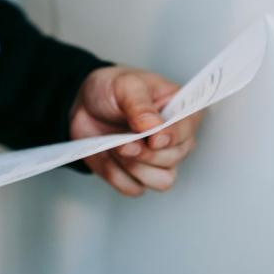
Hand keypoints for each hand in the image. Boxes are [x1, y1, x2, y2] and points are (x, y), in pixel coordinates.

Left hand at [69, 66, 203, 195]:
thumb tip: (155, 127)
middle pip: (173, 159)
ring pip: (161, 181)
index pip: (188, 130)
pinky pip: (134, 188)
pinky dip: (117, 175)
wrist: (84, 104)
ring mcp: (158, 160)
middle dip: (145, 153)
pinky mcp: (137, 175)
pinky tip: (108, 156)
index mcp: (180, 111)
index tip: (153, 139)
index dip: (172, 137)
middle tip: (123, 141)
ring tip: (116, 147)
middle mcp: (175, 139)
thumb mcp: (125, 85)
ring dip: (134, 167)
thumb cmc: (112, 89)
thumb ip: (140, 105)